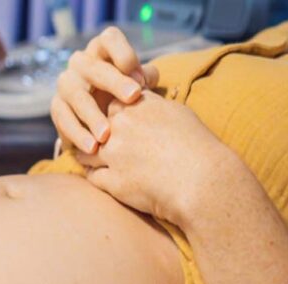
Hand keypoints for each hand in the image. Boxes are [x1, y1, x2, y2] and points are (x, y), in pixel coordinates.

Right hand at [51, 26, 158, 153]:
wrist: (105, 118)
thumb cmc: (129, 93)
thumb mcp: (141, 81)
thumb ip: (145, 76)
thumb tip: (143, 80)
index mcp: (103, 48)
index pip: (110, 39)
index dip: (124, 53)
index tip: (141, 77)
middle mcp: (81, 62)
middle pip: (93, 67)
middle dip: (114, 83)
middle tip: (132, 98)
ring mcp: (66, 84)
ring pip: (75, 96)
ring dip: (91, 116)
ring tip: (106, 136)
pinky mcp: (56, 106)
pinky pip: (63, 119)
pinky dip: (77, 134)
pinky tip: (92, 148)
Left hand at [76, 91, 234, 226]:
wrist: (202, 181)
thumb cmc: (198, 146)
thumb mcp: (178, 114)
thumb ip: (153, 104)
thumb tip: (143, 98)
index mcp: (137, 107)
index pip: (110, 102)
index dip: (109, 113)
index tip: (107, 118)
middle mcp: (120, 127)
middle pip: (93, 125)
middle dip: (92, 131)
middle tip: (89, 137)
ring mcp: (113, 154)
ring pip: (85, 151)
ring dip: (87, 153)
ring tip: (90, 157)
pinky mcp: (112, 181)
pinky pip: (91, 176)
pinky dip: (94, 176)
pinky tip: (99, 176)